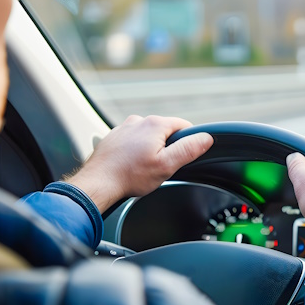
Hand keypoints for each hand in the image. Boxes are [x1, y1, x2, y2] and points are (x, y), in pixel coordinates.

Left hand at [67, 115, 213, 212]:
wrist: (98, 183)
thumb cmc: (129, 176)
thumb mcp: (167, 165)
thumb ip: (189, 149)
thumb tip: (206, 138)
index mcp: (155, 124)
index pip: (185, 126)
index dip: (189, 143)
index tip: (183, 158)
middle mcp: (139, 121)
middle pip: (166, 132)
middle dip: (168, 148)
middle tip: (161, 167)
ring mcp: (125, 128)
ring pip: (149, 137)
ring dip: (151, 150)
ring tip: (143, 169)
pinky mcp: (115, 137)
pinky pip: (134, 141)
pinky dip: (136, 152)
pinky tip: (131, 166)